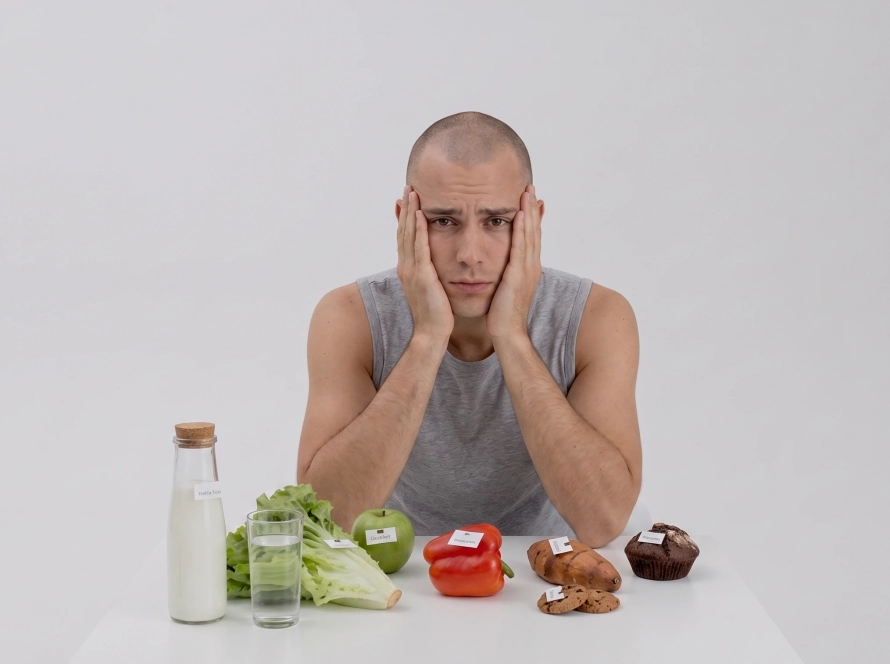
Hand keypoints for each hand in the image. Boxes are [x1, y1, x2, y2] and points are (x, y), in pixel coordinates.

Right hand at [396, 185, 454, 340]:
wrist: (432, 333)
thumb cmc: (436, 314)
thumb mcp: (431, 289)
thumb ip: (430, 273)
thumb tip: (434, 264)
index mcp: (409, 269)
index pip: (405, 237)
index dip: (405, 217)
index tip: (408, 198)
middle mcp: (406, 267)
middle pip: (403, 231)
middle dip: (406, 208)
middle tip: (408, 187)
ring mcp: (412, 270)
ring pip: (408, 234)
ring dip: (410, 211)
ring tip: (413, 192)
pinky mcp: (422, 275)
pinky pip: (419, 247)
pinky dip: (418, 229)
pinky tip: (421, 213)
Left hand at [487, 185, 542, 341]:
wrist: (507, 333)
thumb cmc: (502, 313)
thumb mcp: (506, 288)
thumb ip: (506, 272)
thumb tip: (503, 264)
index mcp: (528, 268)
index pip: (532, 237)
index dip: (532, 217)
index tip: (529, 198)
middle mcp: (531, 266)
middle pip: (534, 231)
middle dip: (533, 208)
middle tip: (531, 187)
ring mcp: (527, 269)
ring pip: (530, 235)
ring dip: (529, 212)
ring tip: (527, 192)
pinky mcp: (518, 274)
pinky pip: (521, 247)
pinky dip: (522, 229)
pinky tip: (520, 214)